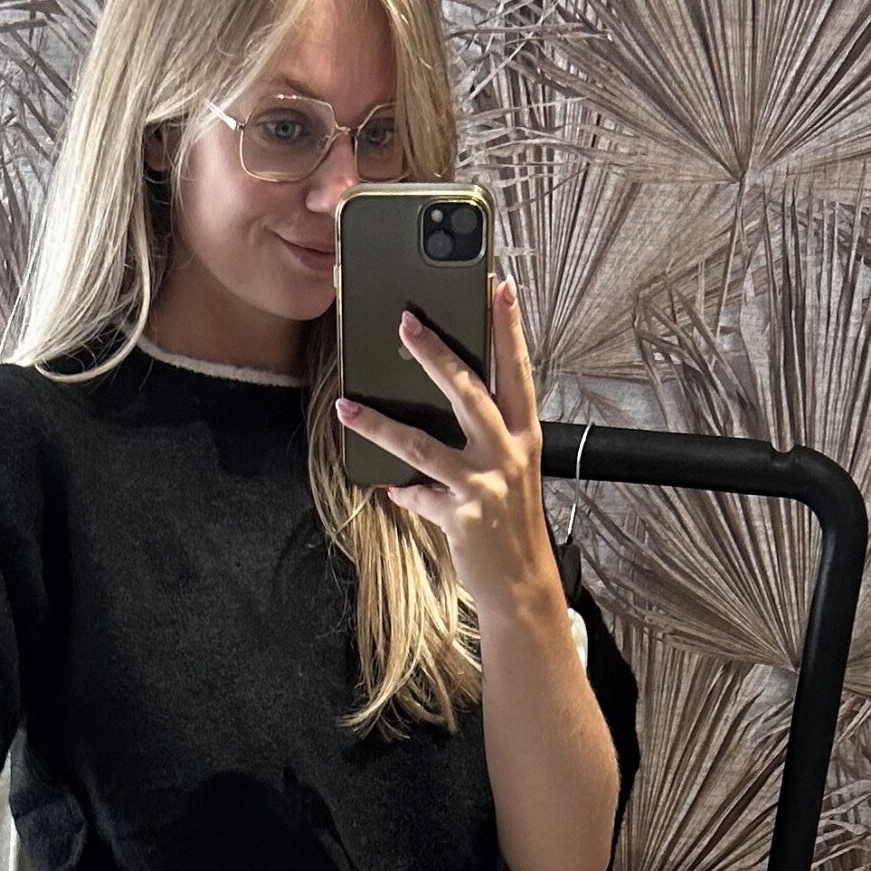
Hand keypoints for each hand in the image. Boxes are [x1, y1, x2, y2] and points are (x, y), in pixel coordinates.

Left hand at [334, 280, 562, 633]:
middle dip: (434, 353)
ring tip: (347, 407)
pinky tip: (389, 488)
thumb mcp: (510, 470)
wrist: (522, 584)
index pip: (516, 370)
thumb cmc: (513, 522)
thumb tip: (443, 406)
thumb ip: (484, 437)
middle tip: (405, 322)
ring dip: (380, 424)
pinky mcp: (461, 516)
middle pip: (467, 391)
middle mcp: (507, 453)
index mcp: (523, 434)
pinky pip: (418, 495)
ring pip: (423, 444)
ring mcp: (484, 484)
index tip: (498, 286)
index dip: (508, 328)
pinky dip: (402, 492)